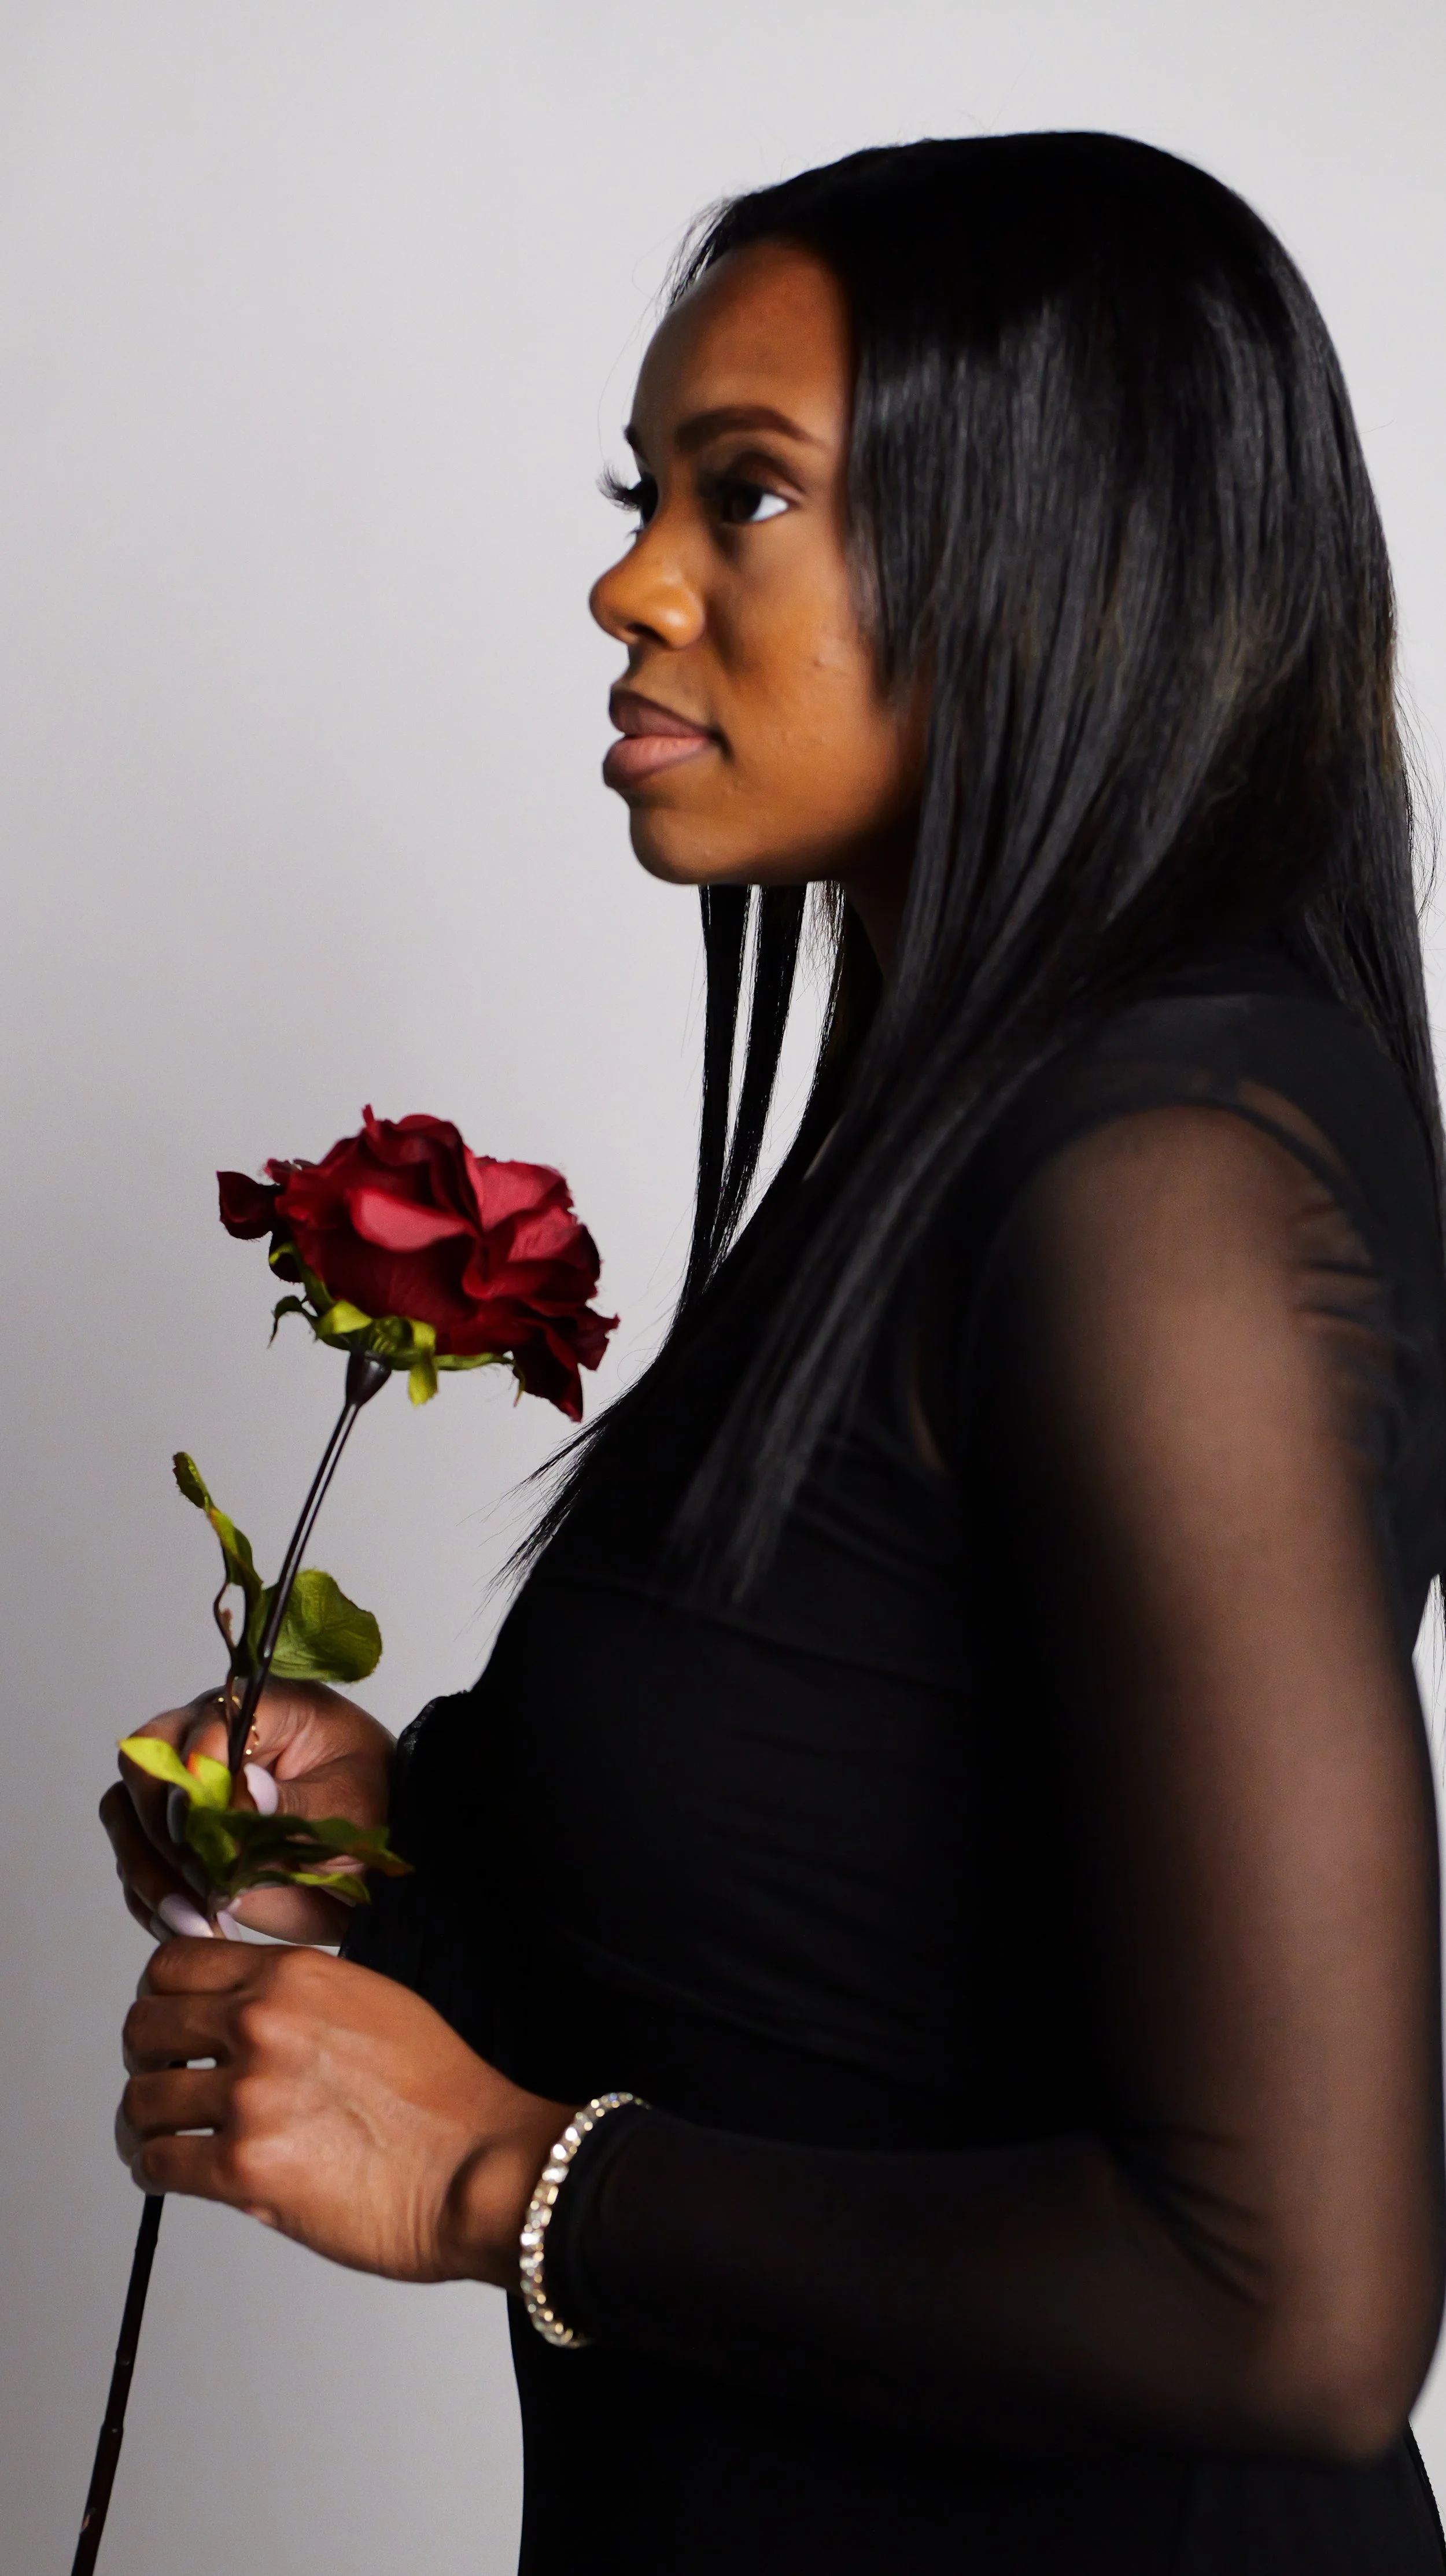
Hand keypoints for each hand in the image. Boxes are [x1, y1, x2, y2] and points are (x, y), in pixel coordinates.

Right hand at [100, 1683, 394, 1944]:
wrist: (376, 1867)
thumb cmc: (371, 1813)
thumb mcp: (349, 1807)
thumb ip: (296, 1802)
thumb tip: (242, 1790)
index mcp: (263, 1712)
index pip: (201, 1722)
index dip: (193, 1767)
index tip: (200, 1817)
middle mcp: (212, 1743)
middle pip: (144, 1764)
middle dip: (160, 1825)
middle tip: (202, 1875)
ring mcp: (189, 1796)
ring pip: (127, 1817)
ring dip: (151, 1871)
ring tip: (197, 1918)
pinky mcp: (179, 1845)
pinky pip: (139, 1867)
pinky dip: (155, 1902)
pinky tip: (197, 1928)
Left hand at [117, 1940, 571, 2285]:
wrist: (480, 2168)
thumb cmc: (445, 2098)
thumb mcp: (374, 2002)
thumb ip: (301, 2001)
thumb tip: (244, 2015)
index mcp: (293, 1976)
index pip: (174, 1964)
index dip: (162, 1996)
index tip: (170, 2021)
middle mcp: (262, 2024)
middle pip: (144, 2027)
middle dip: (148, 2058)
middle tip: (164, 2081)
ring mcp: (248, 2095)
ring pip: (142, 2100)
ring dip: (146, 2122)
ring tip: (162, 2137)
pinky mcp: (243, 2169)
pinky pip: (156, 2163)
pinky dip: (153, 2171)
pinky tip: (172, 2174)